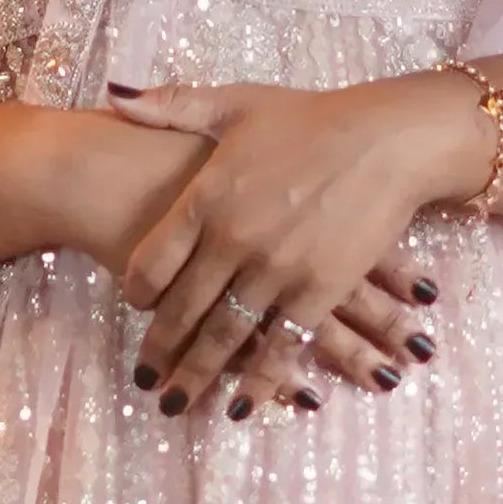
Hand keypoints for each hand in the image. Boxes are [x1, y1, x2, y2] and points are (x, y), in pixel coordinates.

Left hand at [101, 73, 484, 413]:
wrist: (388, 138)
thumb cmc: (312, 117)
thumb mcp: (236, 103)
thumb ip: (172, 106)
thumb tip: (114, 97)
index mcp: (206, 198)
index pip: (152, 262)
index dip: (137, 291)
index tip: (134, 306)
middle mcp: (233, 241)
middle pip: (181, 310)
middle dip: (159, 349)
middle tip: (145, 376)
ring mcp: (275, 271)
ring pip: (224, 337)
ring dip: (196, 376)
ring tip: (175, 404)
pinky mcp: (318, 292)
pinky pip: (279, 347)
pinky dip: (258, 381)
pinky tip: (241, 406)